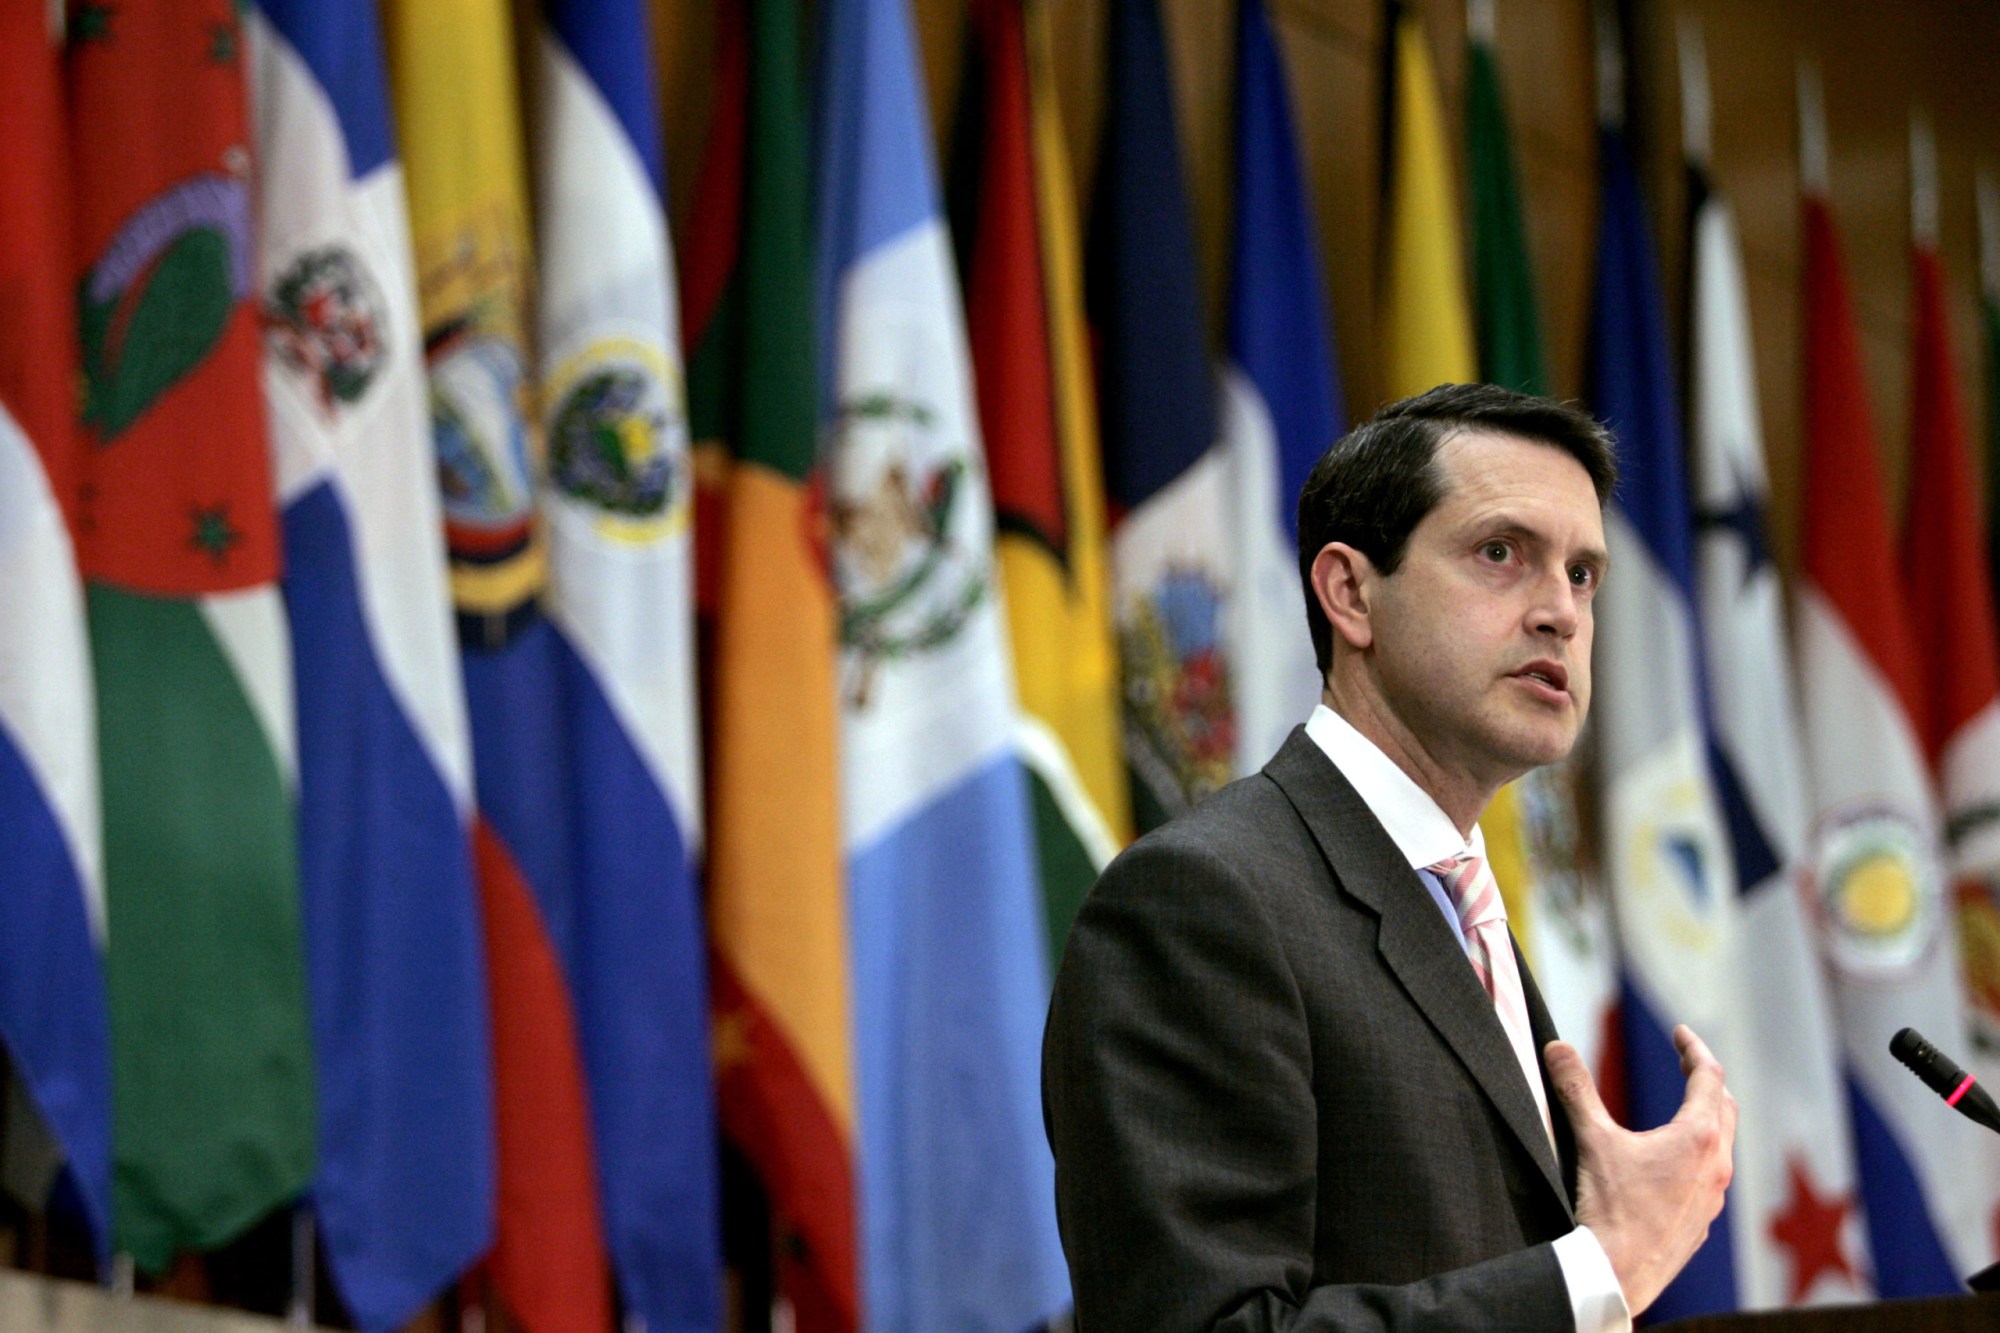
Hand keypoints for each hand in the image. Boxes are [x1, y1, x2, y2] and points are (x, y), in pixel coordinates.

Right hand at [1544, 1024, 1735, 1316]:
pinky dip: (1700, 1155)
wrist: (1619, 1274)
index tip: (1678, 1033)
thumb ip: (1576, 1089)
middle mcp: (1717, 1165)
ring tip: (1683, 1109)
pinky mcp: (1703, 1221)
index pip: (1709, 1077)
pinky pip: (1712, 1177)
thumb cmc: (1610, 1207)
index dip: (1693, 1048)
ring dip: (1706, 1119)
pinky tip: (1672, 1164)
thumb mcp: (1591, 1140)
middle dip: (1705, 1080)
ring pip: (1722, 1145)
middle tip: (1685, 1063)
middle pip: (1725, 1107)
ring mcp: (1714, 1197)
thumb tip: (1558, 1046)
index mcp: (1698, 1137)